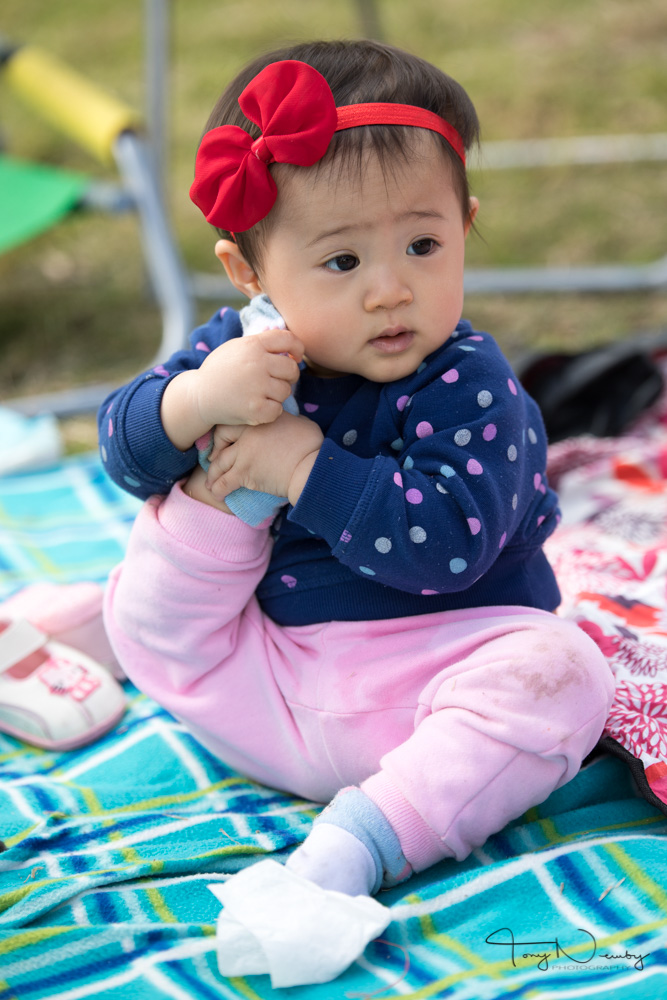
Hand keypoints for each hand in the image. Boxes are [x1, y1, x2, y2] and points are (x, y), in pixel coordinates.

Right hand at [161, 328, 303, 450]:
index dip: (297, 348)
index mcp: (253, 345)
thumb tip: (291, 347)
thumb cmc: (221, 370)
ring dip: (277, 395)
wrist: (199, 396)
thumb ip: (261, 344)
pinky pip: (278, 410)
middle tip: (275, 380)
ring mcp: (257, 387)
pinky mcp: (256, 409)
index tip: (294, 357)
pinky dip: (270, 411)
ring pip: (286, 391)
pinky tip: (257, 407)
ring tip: (260, 394)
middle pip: (292, 369)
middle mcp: (257, 364)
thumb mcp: (237, 347)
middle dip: (288, 376)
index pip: (289, 340)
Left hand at [206, 412, 323, 505]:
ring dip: (213, 474)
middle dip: (214, 452)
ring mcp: (244, 454)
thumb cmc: (311, 445)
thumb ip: (285, 421)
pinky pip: (224, 482)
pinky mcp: (245, 474)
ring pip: (219, 463)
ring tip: (211, 483)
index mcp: (260, 419)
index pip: (233, 422)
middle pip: (220, 439)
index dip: (225, 433)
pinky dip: (218, 488)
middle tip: (213, 461)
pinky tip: (217, 493)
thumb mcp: (299, 422)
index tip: (225, 442)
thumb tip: (286, 423)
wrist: (311, 467)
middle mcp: (248, 433)